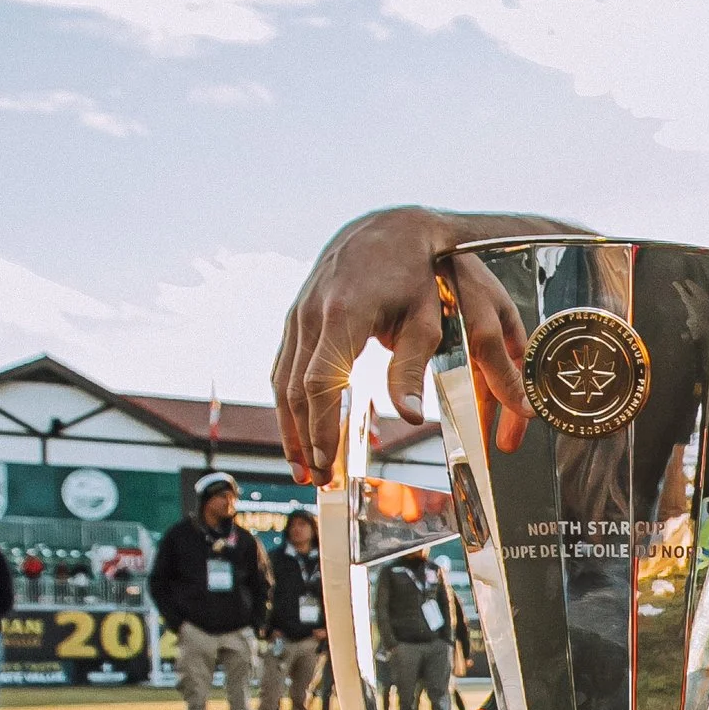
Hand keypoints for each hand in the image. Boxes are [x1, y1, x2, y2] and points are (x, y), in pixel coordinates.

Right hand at [270, 212, 532, 481]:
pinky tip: (298, 430)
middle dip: (303, 439)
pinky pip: (285, 366)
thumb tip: (411, 416)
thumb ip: (412, 368)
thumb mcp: (425, 321)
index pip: (320, 383)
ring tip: (303, 468)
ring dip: (291, 427)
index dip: (319, 426)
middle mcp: (311, 314)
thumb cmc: (416, 275)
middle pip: (296, 389)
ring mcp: (299, 314)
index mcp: (343, 315)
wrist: (390, 228)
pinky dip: (289, 402)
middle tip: (316, 481)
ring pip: (283, 380)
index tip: (325, 463)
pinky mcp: (297, 316)